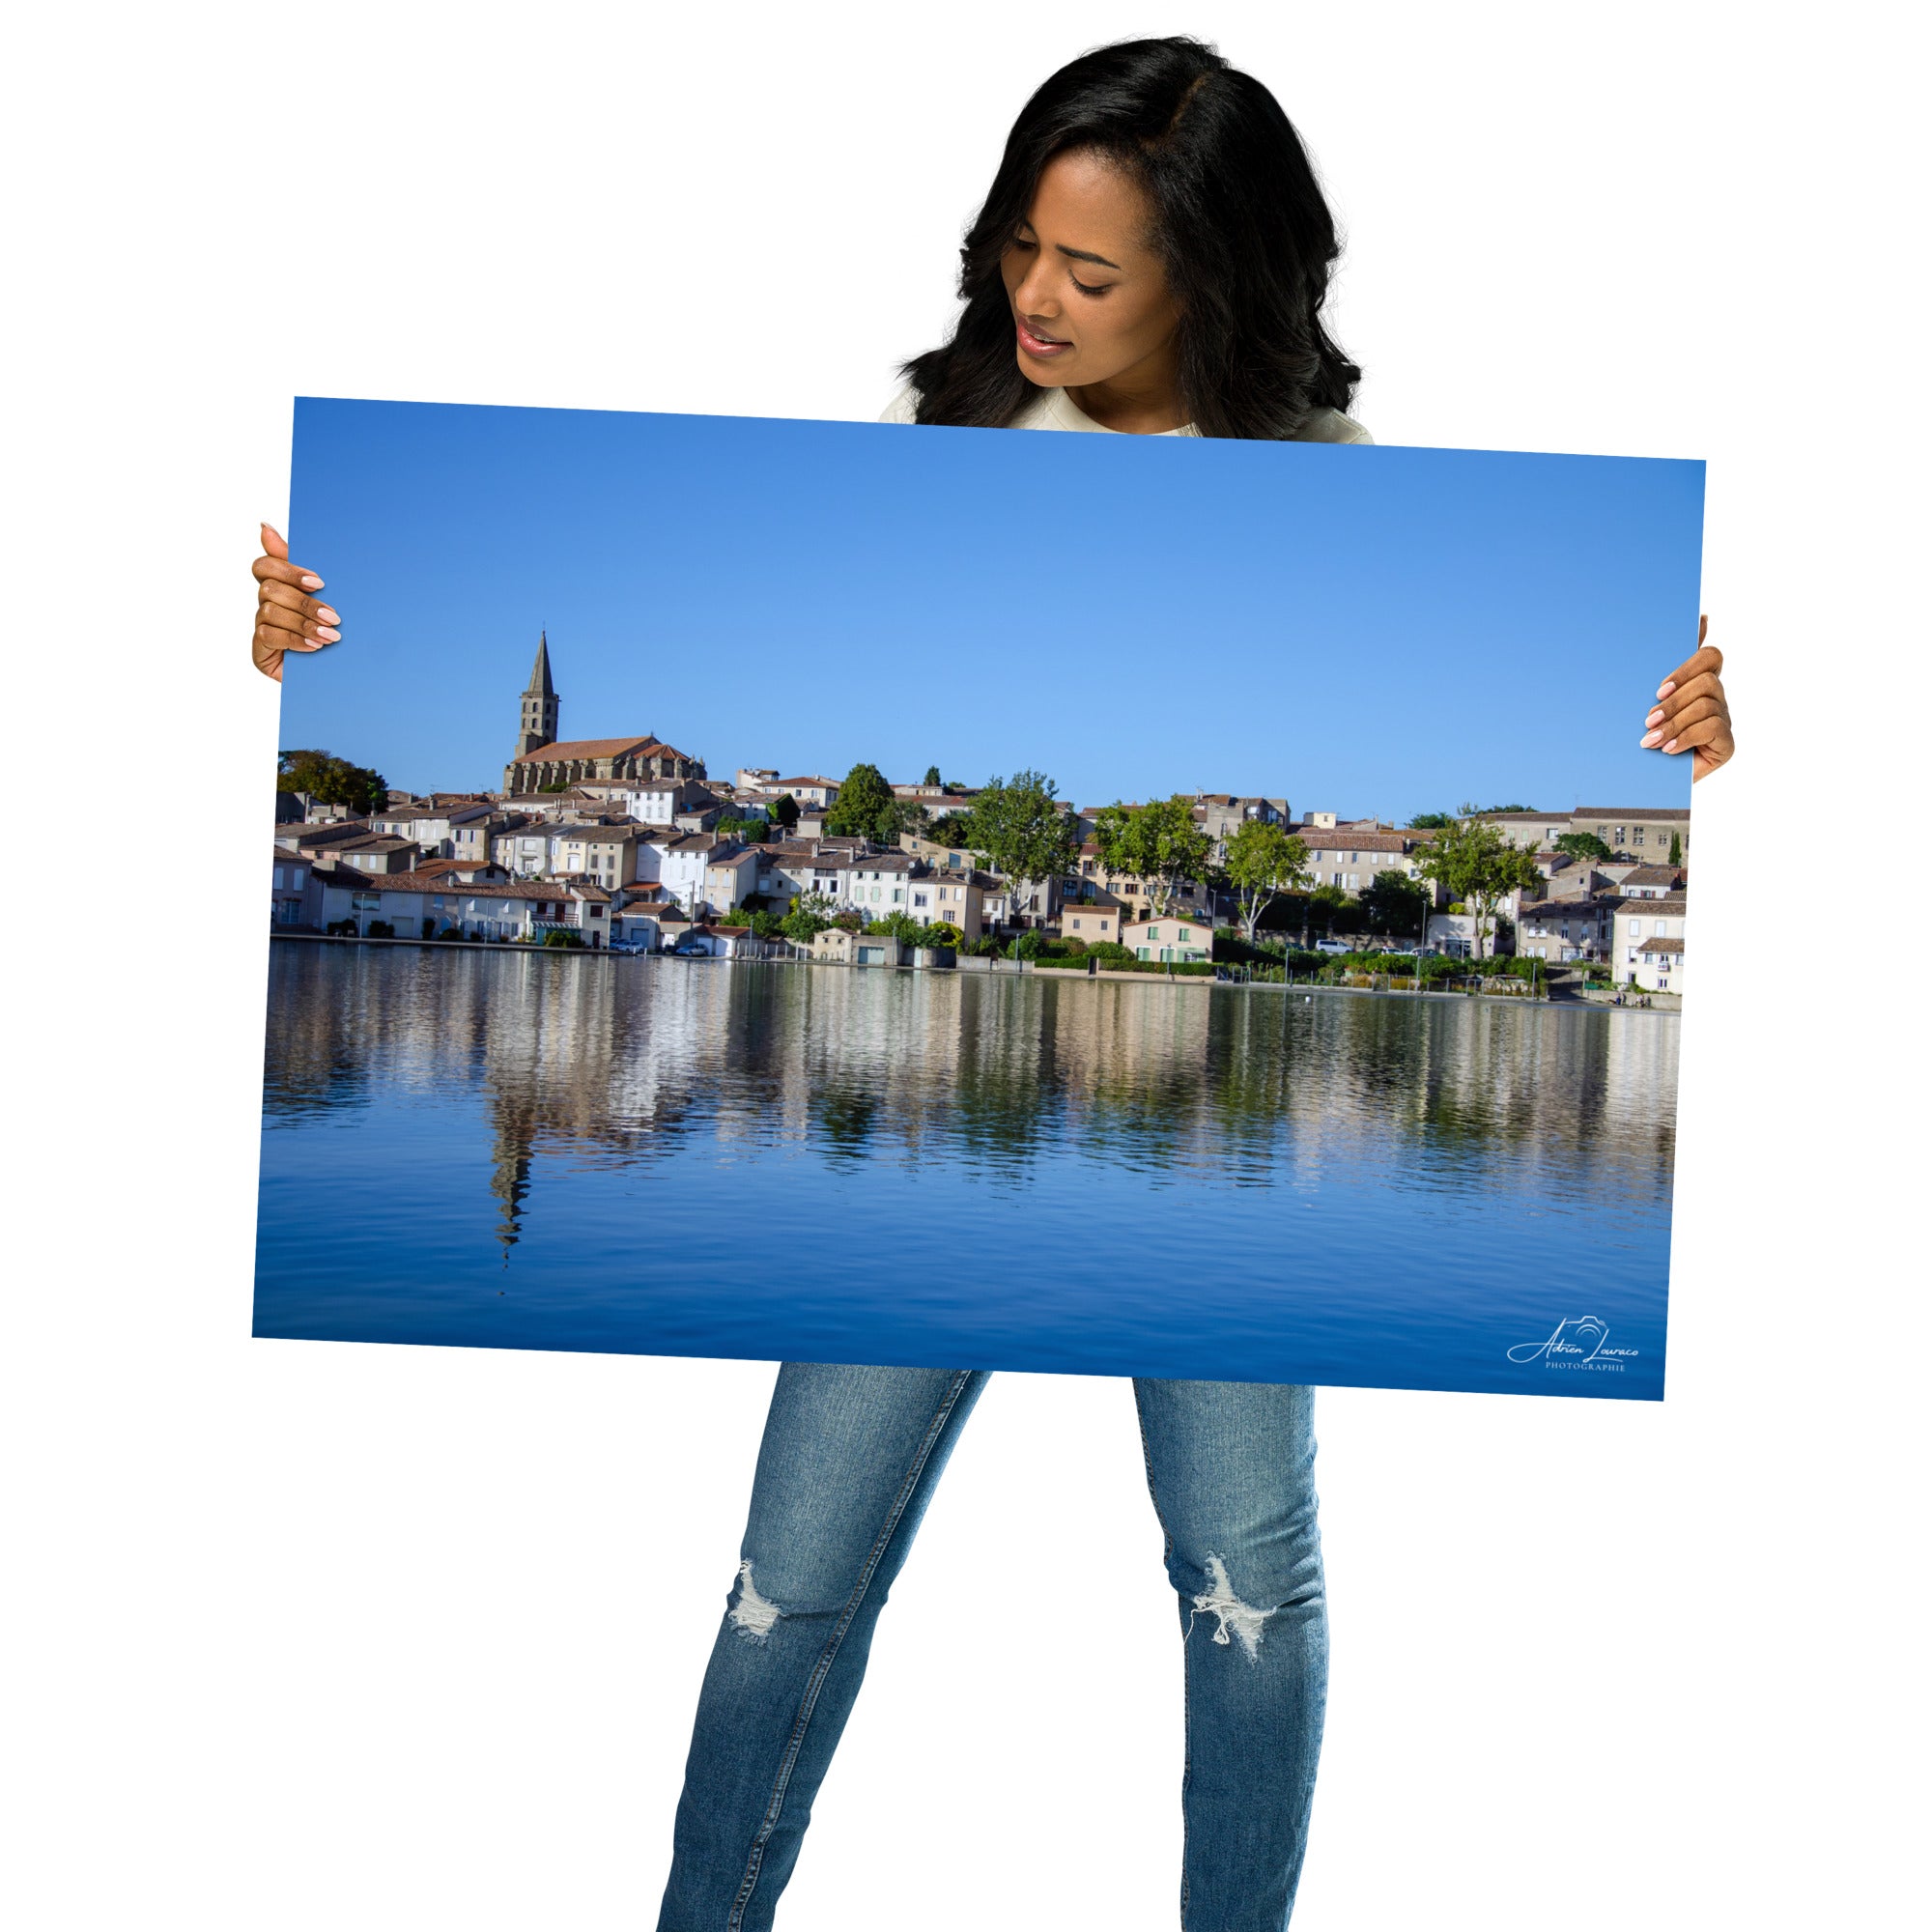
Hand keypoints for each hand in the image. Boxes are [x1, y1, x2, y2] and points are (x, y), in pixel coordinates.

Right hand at [251, 522, 338, 681]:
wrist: (342, 674)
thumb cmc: (333, 630)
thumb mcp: (328, 596)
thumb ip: (303, 566)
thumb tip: (264, 526)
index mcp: (280, 586)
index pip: (265, 566)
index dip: (288, 570)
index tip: (319, 582)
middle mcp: (266, 604)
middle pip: (270, 588)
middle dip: (305, 602)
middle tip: (335, 616)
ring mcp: (261, 627)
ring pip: (270, 611)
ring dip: (304, 623)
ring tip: (331, 637)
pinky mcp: (260, 650)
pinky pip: (268, 636)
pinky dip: (294, 640)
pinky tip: (315, 647)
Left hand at [1641, 615, 1733, 780]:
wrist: (1644, 779)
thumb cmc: (1645, 735)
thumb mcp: (1645, 701)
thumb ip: (1661, 666)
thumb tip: (1696, 619)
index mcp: (1698, 682)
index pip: (1710, 656)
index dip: (1687, 666)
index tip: (1658, 689)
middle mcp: (1715, 698)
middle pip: (1707, 681)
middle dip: (1674, 701)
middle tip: (1648, 720)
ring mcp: (1723, 719)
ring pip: (1706, 705)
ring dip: (1674, 722)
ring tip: (1650, 740)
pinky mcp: (1726, 744)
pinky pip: (1713, 728)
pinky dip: (1686, 737)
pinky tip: (1668, 749)